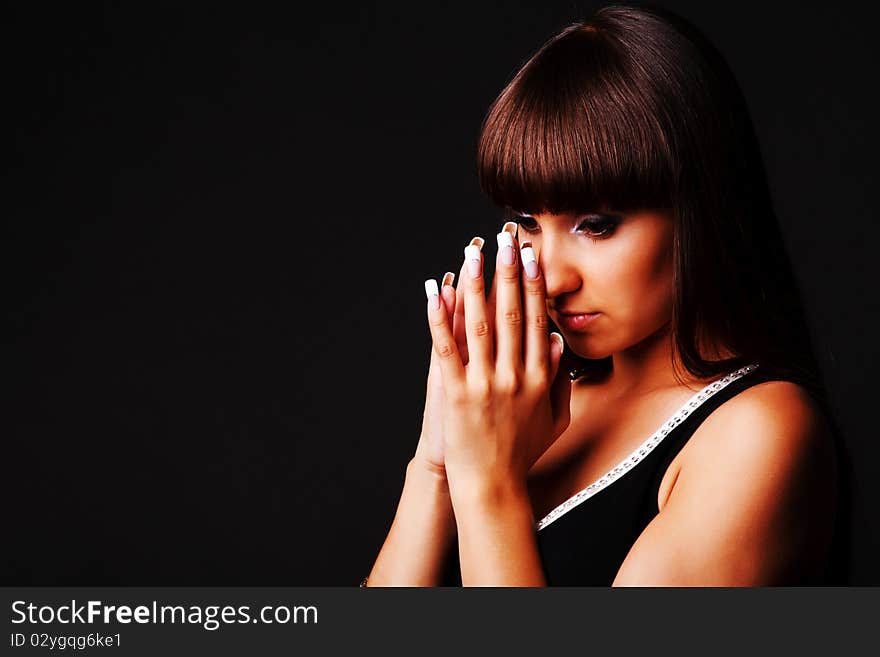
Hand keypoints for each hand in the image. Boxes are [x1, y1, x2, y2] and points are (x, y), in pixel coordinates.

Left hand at [423, 223, 571, 492]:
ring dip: (475, 284)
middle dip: (508, 273)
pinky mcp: (457, 393)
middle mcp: (514, 375)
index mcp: (538, 378)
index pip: (537, 321)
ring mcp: (484, 384)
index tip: (531, 258)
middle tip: (506, 241)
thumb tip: (557, 342)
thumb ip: (559, 380)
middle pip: (511, 314)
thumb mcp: (554, 418)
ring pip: (480, 324)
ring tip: (472, 254)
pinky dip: (439, 318)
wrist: (491, 485)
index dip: (533, 286)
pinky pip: (446, 348)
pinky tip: (433, 292)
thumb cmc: (522, 452)